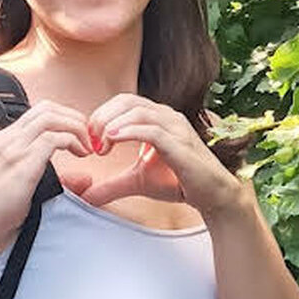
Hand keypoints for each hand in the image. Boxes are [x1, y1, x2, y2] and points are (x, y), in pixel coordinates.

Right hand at [0, 99, 93, 246]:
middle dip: (75, 118)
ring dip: (76, 128)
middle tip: (89, 137)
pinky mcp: (22, 162)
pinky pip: (54, 138)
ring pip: (52, 118)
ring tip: (87, 147)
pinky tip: (81, 155)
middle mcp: (9, 138)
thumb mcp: (25, 184)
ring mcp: (14, 148)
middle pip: (47, 108)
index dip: (66, 118)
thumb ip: (53, 176)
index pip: (40, 112)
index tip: (81, 137)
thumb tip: (86, 179)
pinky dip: (73, 141)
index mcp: (7, 140)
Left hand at [79, 95, 243, 218]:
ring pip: (138, 111)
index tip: (91, 141)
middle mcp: (167, 117)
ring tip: (101, 144)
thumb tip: (86, 197)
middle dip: (103, 117)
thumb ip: (112, 185)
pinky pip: (152, 130)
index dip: (102, 116)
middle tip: (91, 141)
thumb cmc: (178, 182)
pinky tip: (113, 140)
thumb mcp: (137, 182)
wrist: (211, 195)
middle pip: (127, 101)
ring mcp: (176, 128)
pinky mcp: (181, 145)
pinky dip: (129, 132)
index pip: (123, 102)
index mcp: (158, 118)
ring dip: (113, 125)